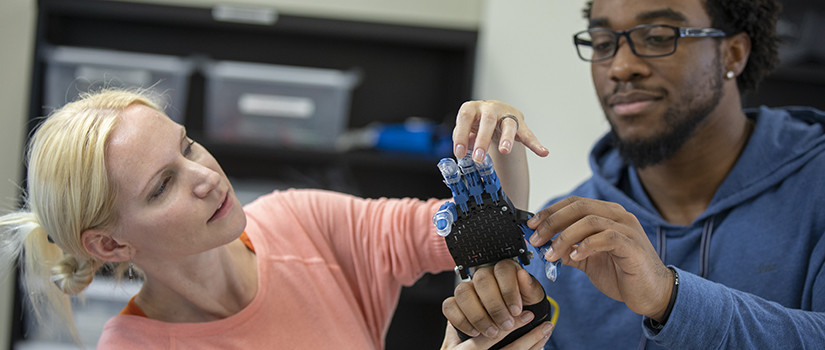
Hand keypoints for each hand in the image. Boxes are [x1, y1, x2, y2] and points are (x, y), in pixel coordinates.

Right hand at [442, 260, 551, 344]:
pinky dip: (462, 321)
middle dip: (495, 306)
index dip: (509, 290)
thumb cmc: (523, 306)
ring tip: (492, 331)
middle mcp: (484, 276)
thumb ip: (530, 288)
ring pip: (463, 292)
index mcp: (504, 270)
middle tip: (506, 324)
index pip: (502, 269)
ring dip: (478, 315)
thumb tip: (523, 275)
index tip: (517, 310)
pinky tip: (476, 332)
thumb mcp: (533, 299)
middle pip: (481, 280)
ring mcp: (468, 289)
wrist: (514, 320)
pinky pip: (449, 306)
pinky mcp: (456, 303)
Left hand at [452, 100, 547, 162]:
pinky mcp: (519, 123)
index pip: (465, 118)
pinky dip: (535, 144)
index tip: (460, 153)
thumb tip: (462, 153)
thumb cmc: (477, 123)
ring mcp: (506, 114)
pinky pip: (527, 134)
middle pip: (488, 121)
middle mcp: (490, 108)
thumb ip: (464, 140)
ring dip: (507, 139)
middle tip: (478, 158)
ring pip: (509, 125)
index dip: (461, 135)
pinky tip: (542, 152)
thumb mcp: (467, 129)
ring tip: (505, 151)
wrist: (494, 114)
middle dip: (483, 140)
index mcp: (473, 108)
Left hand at [527, 196, 673, 320]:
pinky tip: (575, 258)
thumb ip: (568, 250)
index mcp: (607, 214)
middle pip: (579, 207)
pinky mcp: (633, 246)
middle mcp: (618, 216)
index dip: (550, 211)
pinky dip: (587, 245)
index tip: (531, 225)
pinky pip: (607, 237)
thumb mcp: (587, 260)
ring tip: (551, 253)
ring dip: (565, 236)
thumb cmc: (622, 274)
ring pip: (590, 220)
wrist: (652, 294)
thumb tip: (544, 245)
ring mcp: (627, 229)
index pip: (574, 203)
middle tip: (536, 239)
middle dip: (552, 221)